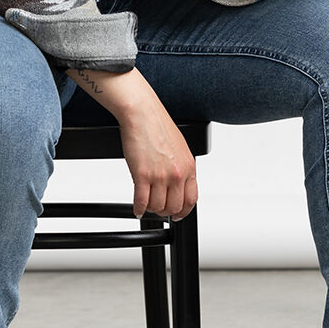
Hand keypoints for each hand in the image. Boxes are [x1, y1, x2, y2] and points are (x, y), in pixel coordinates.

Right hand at [117, 90, 197, 221]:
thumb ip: (181, 167)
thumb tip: (178, 184)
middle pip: (174, 206)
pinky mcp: (142, 175)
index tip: (177, 214)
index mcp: (188, 166)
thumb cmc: (158, 125)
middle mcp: (177, 173)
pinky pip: (141, 202)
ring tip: (146, 204)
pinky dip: (138, 208)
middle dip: (165, 211)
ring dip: (151, 209)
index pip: (191, 199)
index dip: (184, 211)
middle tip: (158, 209)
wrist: (142, 113)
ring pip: (157, 206)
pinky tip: (137, 207)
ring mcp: (160, 175)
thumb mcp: (180, 147)